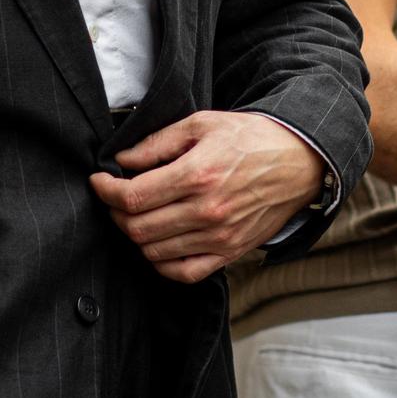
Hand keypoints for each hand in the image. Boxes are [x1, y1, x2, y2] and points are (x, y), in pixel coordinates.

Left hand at [90, 111, 322, 283]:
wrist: (298, 161)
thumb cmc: (249, 138)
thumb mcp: (201, 124)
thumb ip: (157, 143)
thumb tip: (122, 159)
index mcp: (197, 175)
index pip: (133, 196)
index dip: (106, 191)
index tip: (98, 181)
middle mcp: (207, 211)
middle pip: (138, 228)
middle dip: (115, 213)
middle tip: (114, 198)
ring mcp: (219, 237)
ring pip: (154, 251)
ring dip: (135, 236)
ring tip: (135, 216)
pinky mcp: (230, 253)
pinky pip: (184, 273)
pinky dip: (161, 264)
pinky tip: (157, 245)